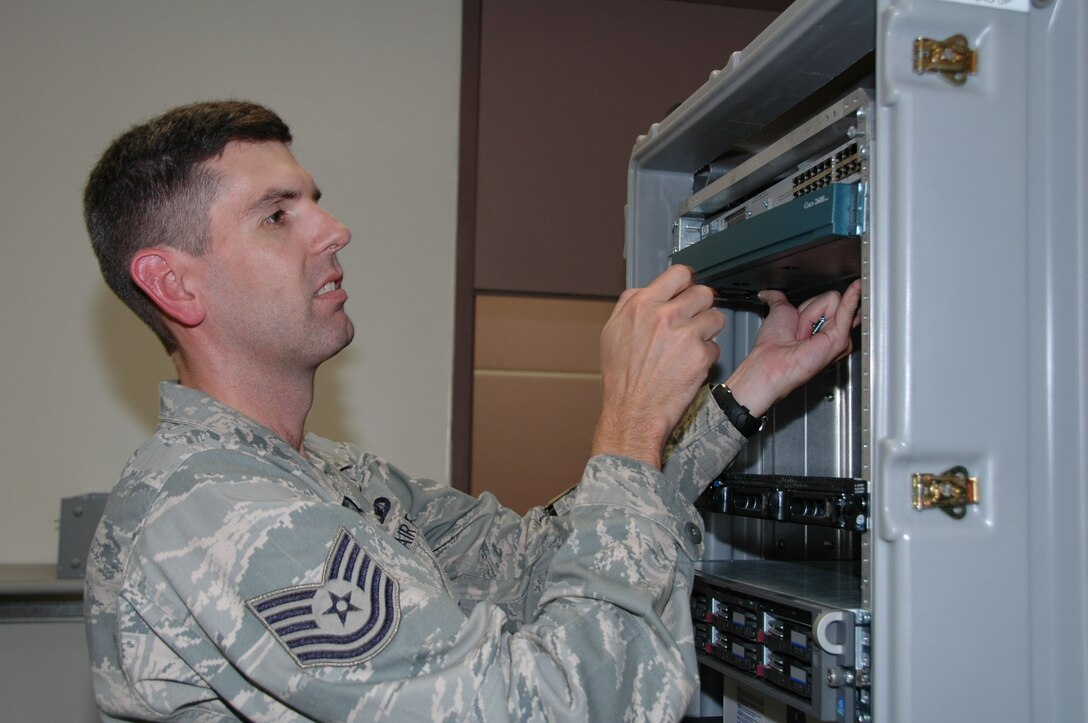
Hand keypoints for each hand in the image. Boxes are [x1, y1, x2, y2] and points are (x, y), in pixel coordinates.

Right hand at [592, 265, 724, 468]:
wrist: (633, 412)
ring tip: (690, 345)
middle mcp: (664, 316)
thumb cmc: (622, 378)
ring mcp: (685, 335)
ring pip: (715, 318)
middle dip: (701, 306)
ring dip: (708, 330)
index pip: (679, 274)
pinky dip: (706, 356)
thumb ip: (629, 305)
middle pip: (703, 293)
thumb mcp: (611, 332)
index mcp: (641, 305)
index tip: (688, 289)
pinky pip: (715, 346)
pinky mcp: (701, 355)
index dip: (687, 282)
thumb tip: (646, 290)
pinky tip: (689, 365)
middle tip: (693, 320)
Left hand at [725, 279, 861, 415]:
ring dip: (811, 313)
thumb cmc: (772, 344)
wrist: (770, 361)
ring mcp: (839, 336)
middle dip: (812, 308)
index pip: (830, 300)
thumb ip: (779, 299)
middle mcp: (832, 332)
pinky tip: (858, 286)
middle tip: (799, 329)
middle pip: (833, 299)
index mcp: (821, 327)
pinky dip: (852, 297)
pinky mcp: (840, 339)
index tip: (803, 314)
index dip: (815, 303)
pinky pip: (848, 309)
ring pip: (833, 302)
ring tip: (802, 333)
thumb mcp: (780, 312)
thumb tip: (770, 293)